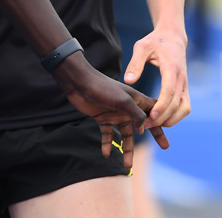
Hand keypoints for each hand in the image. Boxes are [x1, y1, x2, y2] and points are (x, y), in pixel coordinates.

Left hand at [53, 52, 168, 168]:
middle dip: (154, 135)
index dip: (162, 121)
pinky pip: (108, 135)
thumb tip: (144, 130)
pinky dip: (108, 144)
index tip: (170, 129)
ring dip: (126, 149)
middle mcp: (127, 108)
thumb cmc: (102, 87)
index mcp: (135, 100)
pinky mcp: (102, 118)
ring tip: (127, 166)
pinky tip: (106, 153)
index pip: (154, 111)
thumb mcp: (123, 101)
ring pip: (125, 134)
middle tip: (165, 147)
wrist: (78, 82)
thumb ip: (137, 115)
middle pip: (143, 125)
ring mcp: (115, 113)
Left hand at [124, 28, 189, 127]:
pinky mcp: (184, 87)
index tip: (151, 116)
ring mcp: (185, 84)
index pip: (169, 91)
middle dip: (163, 117)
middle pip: (177, 104)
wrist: (172, 36)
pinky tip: (161, 118)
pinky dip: (176, 115)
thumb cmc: (154, 41)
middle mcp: (181, 78)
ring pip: (184, 108)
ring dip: (172, 119)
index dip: (161, 106)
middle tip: (146, 125)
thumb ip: (135, 64)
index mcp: (171, 68)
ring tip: (153, 124)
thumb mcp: (142, 47)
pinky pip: (185, 106)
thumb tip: (128, 81)